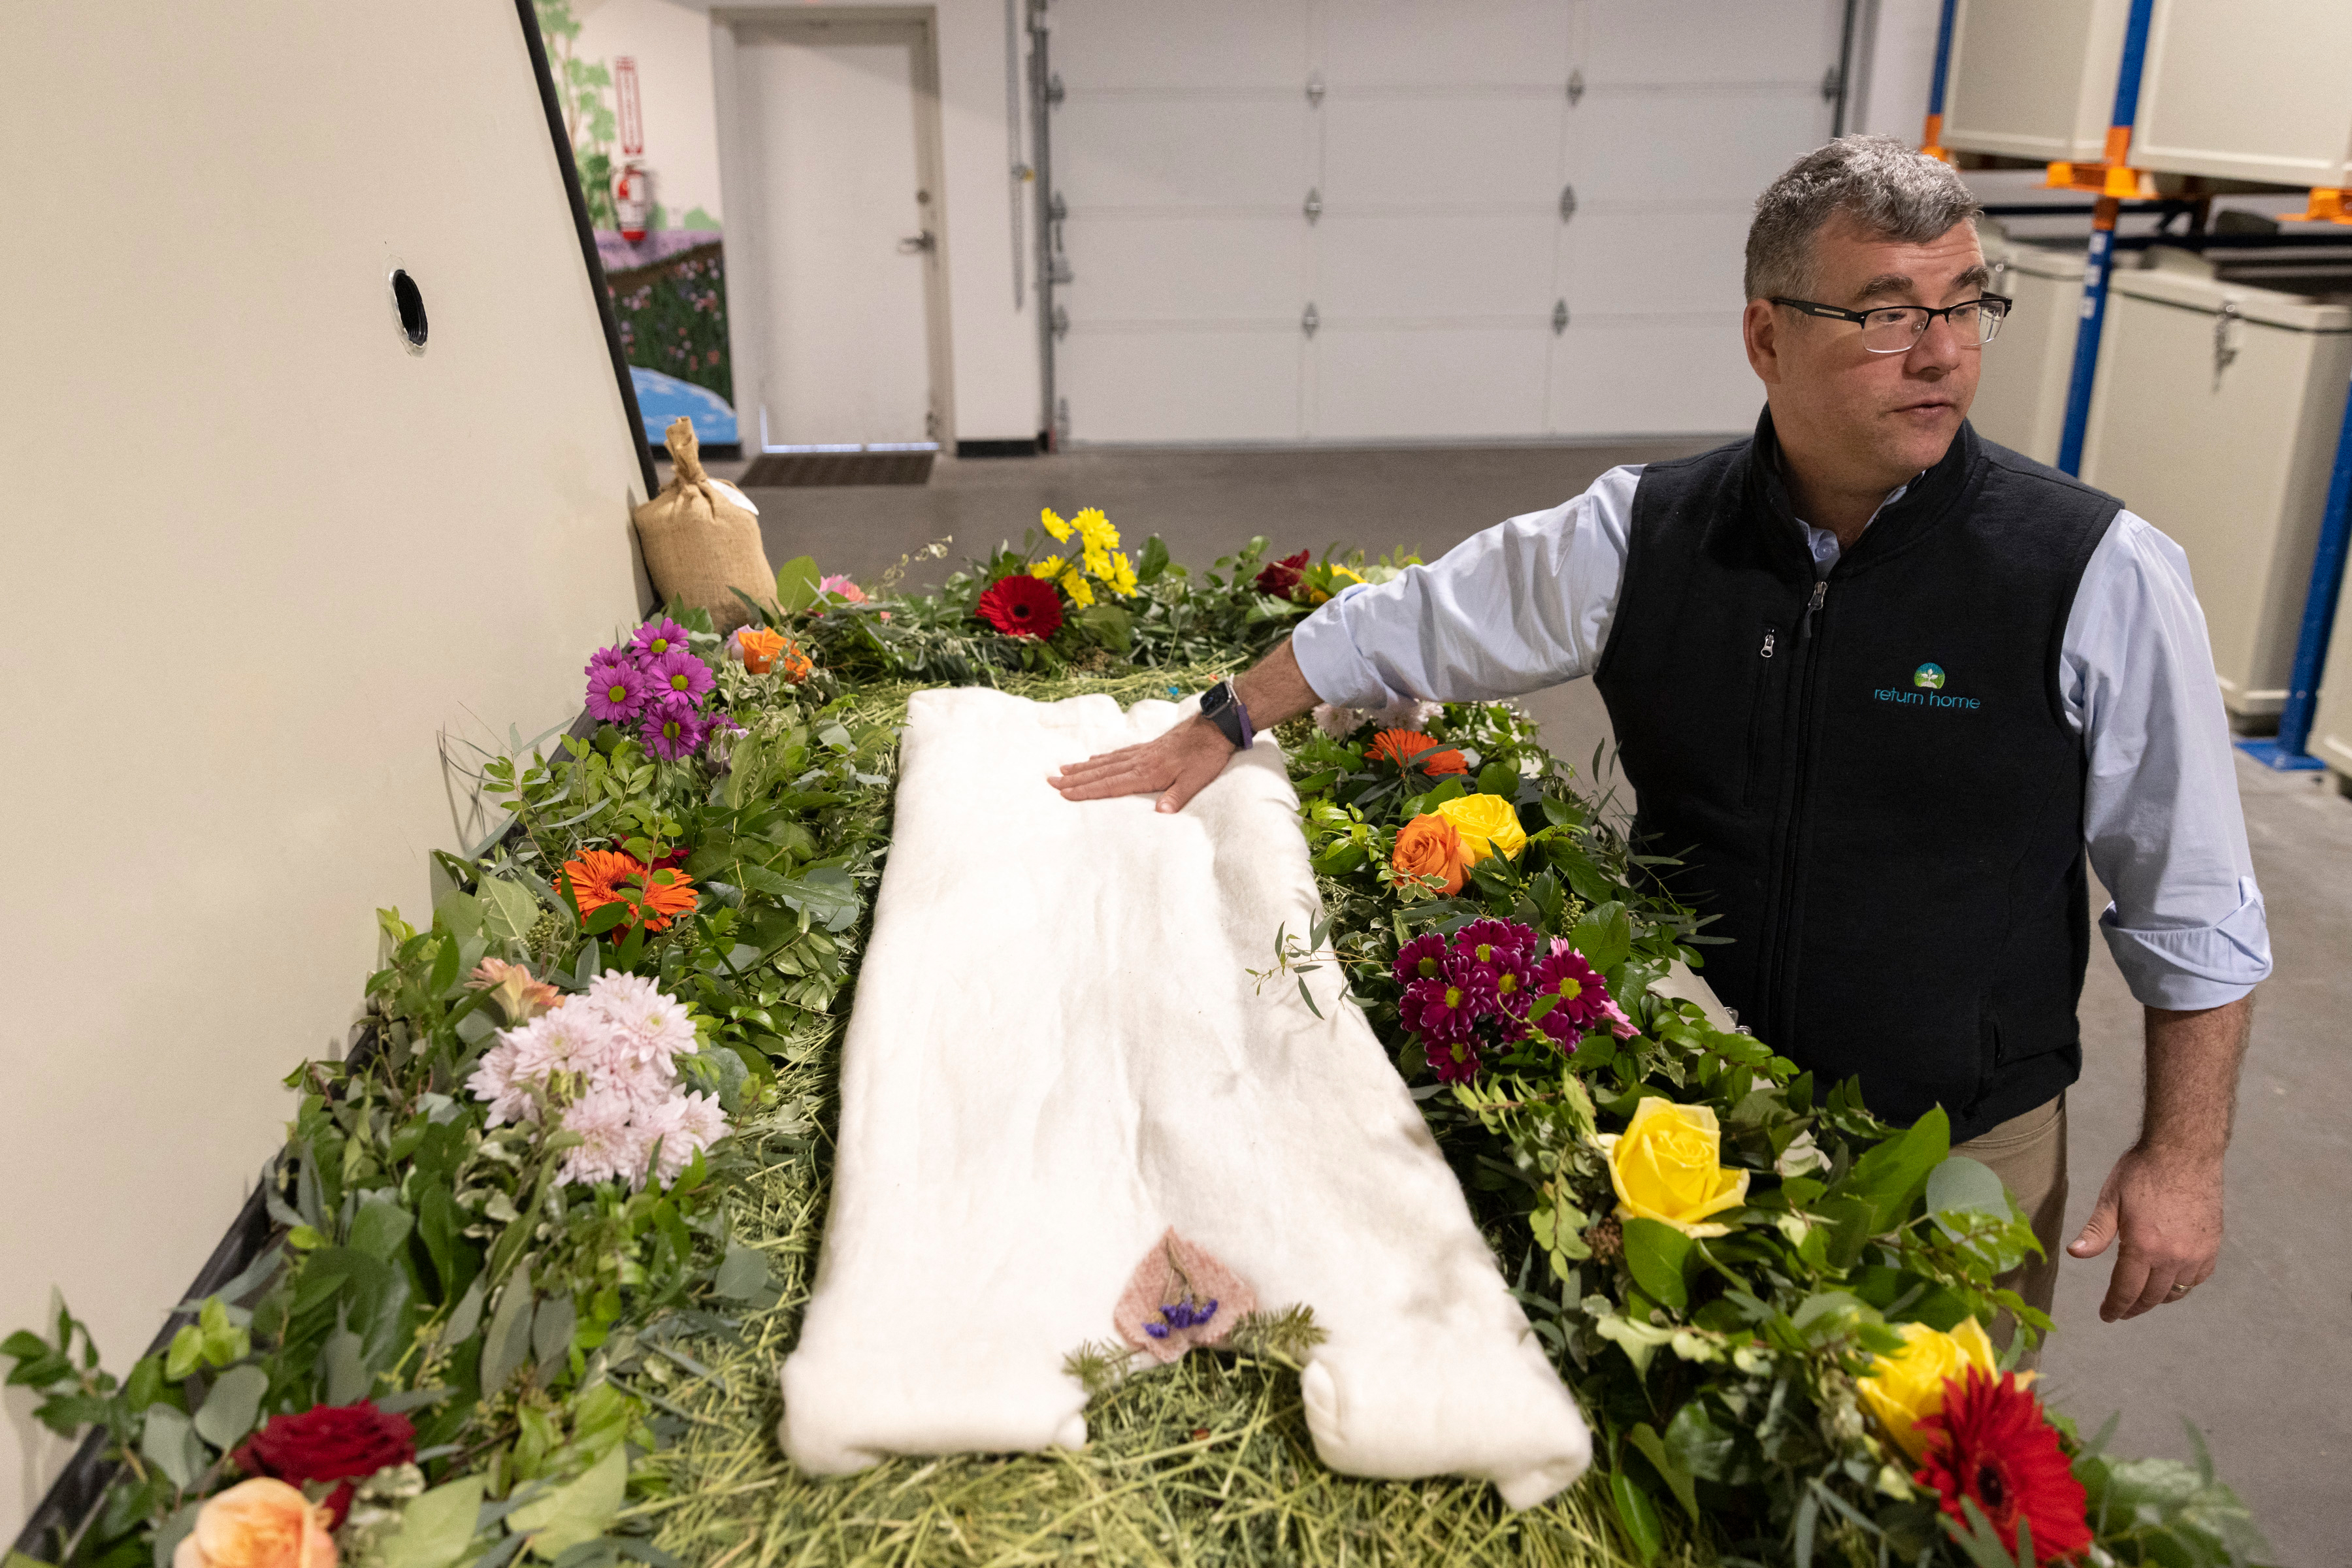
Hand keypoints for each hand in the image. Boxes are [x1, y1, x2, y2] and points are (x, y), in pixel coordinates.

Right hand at [1049, 716, 1234, 812]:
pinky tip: (1093, 759)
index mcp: (1148, 772)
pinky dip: (1102, 758)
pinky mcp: (1148, 746)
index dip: (1087, 790)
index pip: (1111, 784)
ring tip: (1063, 770)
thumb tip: (1161, 813)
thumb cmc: (1207, 755)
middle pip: (1101, 772)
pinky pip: (1118, 754)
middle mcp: (1140, 761)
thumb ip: (1178, 796)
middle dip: (1075, 779)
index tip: (1065, 793)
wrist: (1216, 725)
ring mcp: (1142, 752)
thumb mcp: (1197, 779)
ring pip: (1106, 762)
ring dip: (1083, 768)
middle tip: (1050, 781)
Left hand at [2066, 1144, 2223, 1320]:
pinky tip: (2170, 1282)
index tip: (2107, 1315)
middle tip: (2121, 1312)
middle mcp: (2173, 1256)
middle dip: (2134, 1307)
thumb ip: (2096, 1231)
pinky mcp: (2213, 1245)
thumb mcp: (2111, 1198)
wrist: (2185, 1152)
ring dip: (2158, 1298)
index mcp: (2144, 1247)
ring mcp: (2197, 1253)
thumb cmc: (2143, 1171)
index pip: (2126, 1290)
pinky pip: (2198, 1278)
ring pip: (2176, 1291)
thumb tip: (2075, 1253)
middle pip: (2151, 1296)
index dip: (2114, 1307)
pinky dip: (2183, 1285)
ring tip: (2143, 1298)